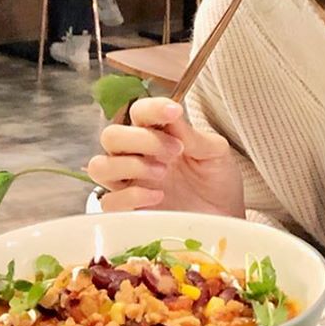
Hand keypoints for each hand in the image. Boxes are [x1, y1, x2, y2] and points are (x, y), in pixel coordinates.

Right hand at [88, 98, 245, 215]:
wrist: (225, 217)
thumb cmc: (218, 181)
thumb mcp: (216, 153)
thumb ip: (193, 135)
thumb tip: (173, 115)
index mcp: (158, 134)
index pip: (138, 112)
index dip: (151, 109)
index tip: (174, 112)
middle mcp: (138, 155)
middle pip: (111, 136)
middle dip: (141, 139)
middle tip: (174, 151)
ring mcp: (130, 183)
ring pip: (100, 166)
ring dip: (131, 165)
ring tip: (163, 172)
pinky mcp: (129, 211)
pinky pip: (109, 202)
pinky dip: (132, 196)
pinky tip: (158, 196)